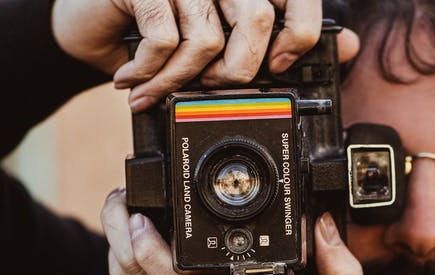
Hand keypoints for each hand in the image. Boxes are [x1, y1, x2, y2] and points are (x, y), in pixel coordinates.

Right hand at [51, 0, 360, 110]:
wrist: (85, 24)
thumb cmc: (160, 30)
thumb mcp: (224, 39)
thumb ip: (282, 39)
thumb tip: (349, 45)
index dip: (300, 36)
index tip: (278, 65)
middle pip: (258, 20)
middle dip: (236, 73)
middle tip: (206, 91)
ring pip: (208, 39)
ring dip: (179, 82)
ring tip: (156, 93)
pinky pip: (165, 40)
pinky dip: (149, 73)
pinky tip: (131, 79)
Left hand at [99, 190, 363, 274]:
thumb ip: (343, 274)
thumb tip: (325, 226)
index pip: (181, 266)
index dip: (153, 232)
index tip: (152, 203)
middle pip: (136, 265)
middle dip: (121, 222)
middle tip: (124, 198)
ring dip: (117, 249)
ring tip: (123, 223)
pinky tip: (132, 271)